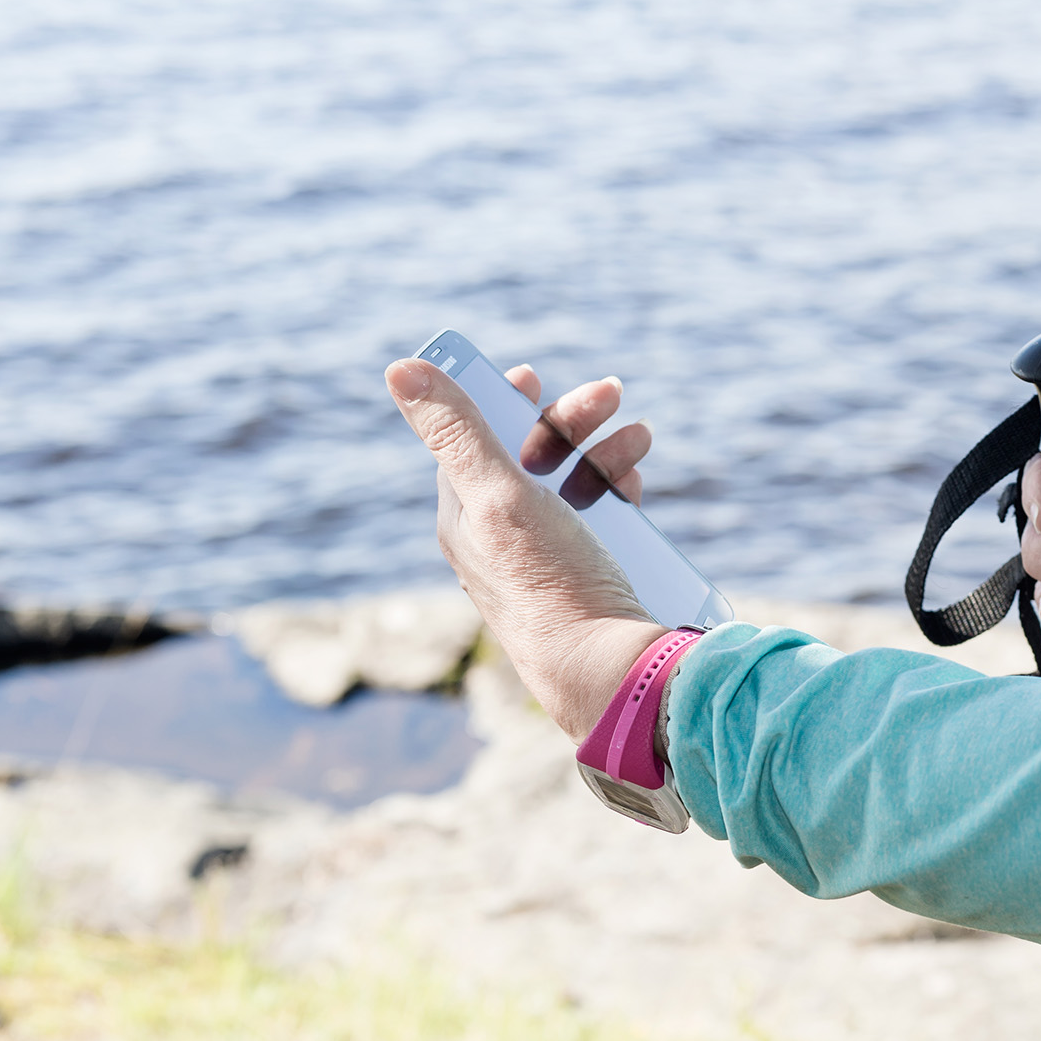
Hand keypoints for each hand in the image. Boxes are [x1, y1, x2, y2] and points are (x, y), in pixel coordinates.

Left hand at [387, 358, 666, 741]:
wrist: (608, 672)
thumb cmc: (550, 586)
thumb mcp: (499, 496)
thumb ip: (456, 431)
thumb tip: (400, 368)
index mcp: (466, 521)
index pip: (472, 443)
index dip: (499, 402)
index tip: (530, 375)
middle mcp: (501, 541)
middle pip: (528, 458)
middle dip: (569, 420)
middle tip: (610, 394)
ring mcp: (546, 562)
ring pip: (570, 485)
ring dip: (603, 449)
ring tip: (640, 437)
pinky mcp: (586, 580)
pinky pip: (599, 521)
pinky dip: (619, 492)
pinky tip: (638, 486)